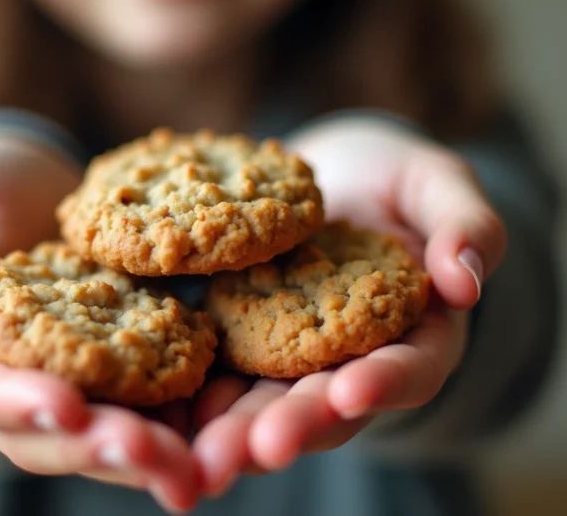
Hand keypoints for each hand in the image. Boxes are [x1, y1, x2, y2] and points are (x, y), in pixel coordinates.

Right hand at [0, 134, 198, 512]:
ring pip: (111, 433)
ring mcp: (80, 382)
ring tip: (204, 467)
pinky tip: (233, 423)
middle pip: (51, 435)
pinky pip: (159, 401)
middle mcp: (19, 385)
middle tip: (152, 455)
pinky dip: (194, 418)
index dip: (14, 403)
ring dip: (155, 455)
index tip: (64, 405)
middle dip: (99, 447)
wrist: (40, 192)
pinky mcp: (133, 366)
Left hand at [193, 117, 506, 495]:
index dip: (383, 384)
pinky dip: (194, 391)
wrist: (332, 173)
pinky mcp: (242, 333)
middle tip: (254, 451)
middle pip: (326, 405)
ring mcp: (292, 352)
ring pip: (266, 401)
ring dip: (234, 431)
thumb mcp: (436, 185)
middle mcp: (350, 357)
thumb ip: (464, 225)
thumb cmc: (394, 178)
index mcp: (413, 332)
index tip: (350, 392)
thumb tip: (465, 279)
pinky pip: (219, 367)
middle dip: (291, 428)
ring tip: (199, 454)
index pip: (408, 369)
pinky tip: (162, 407)